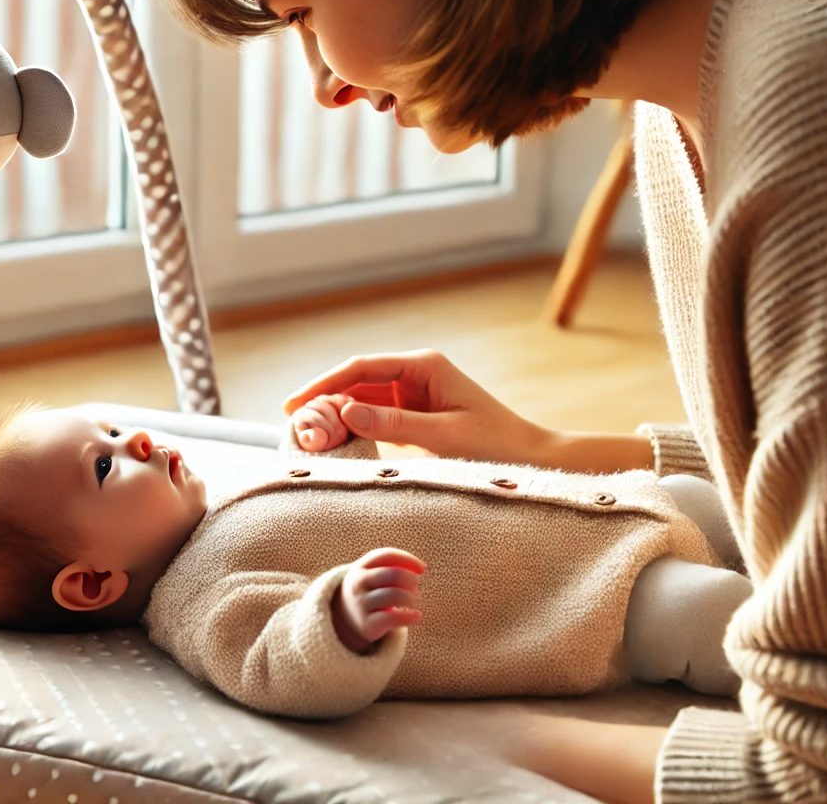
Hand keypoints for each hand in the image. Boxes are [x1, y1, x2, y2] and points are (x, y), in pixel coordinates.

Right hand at [284, 349, 551, 462]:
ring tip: (308, 436)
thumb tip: (346, 413)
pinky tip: (335, 443)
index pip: (361, 367)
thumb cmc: (497, 446)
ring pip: (363, 401)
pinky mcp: (416, 417)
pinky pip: (376, 419)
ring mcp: (415, 395)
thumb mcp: (444, 437)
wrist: (532, 460)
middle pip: (358, 381)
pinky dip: (355, 430)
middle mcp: (416, 375)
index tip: (294, 403)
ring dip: (338, 416)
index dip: (325, 383)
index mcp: (424, 366)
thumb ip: (395, 425)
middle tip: (295, 425)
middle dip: (326, 400)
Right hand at [331, 547, 425, 653]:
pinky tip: (417, 616)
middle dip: (410, 579)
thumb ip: (394, 565)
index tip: (423, 569)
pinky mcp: (367, 624)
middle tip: (416, 587)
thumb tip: (421, 568)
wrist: (345, 616)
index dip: (408, 560)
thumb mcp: (373, 572)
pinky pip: (393, 618)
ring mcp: (361, 604)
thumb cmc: (370, 588)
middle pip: (392, 574)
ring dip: (411, 598)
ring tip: (415, 601)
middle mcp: (358, 583)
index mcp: (361, 567)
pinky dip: (410, 617)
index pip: (387, 556)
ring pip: (394, 595)